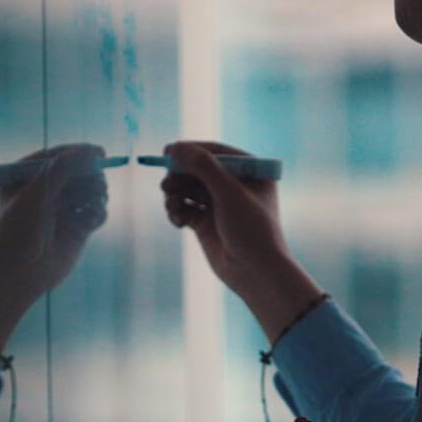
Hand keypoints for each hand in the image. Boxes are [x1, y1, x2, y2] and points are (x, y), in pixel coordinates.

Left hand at [0, 143, 110, 350]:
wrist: (19, 275)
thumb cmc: (18, 231)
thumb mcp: (35, 193)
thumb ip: (62, 168)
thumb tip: (91, 152)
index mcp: (24, 179)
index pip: (54, 156)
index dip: (77, 152)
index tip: (99, 152)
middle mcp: (44, 192)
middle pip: (77, 171)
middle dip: (90, 174)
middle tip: (96, 182)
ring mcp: (61, 210)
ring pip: (90, 190)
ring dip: (97, 191)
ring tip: (95, 200)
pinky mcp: (76, 229)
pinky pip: (95, 212)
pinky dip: (98, 211)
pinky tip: (94, 217)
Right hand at [159, 140, 324, 338]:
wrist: (255, 273)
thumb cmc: (251, 229)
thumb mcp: (228, 192)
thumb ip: (203, 167)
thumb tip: (176, 148)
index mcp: (251, 172)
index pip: (217, 152)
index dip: (192, 150)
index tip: (168, 151)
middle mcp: (235, 186)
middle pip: (198, 170)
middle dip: (180, 175)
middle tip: (167, 185)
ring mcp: (220, 205)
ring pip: (188, 188)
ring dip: (176, 194)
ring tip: (171, 205)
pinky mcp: (207, 223)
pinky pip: (185, 208)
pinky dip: (177, 211)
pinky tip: (176, 220)